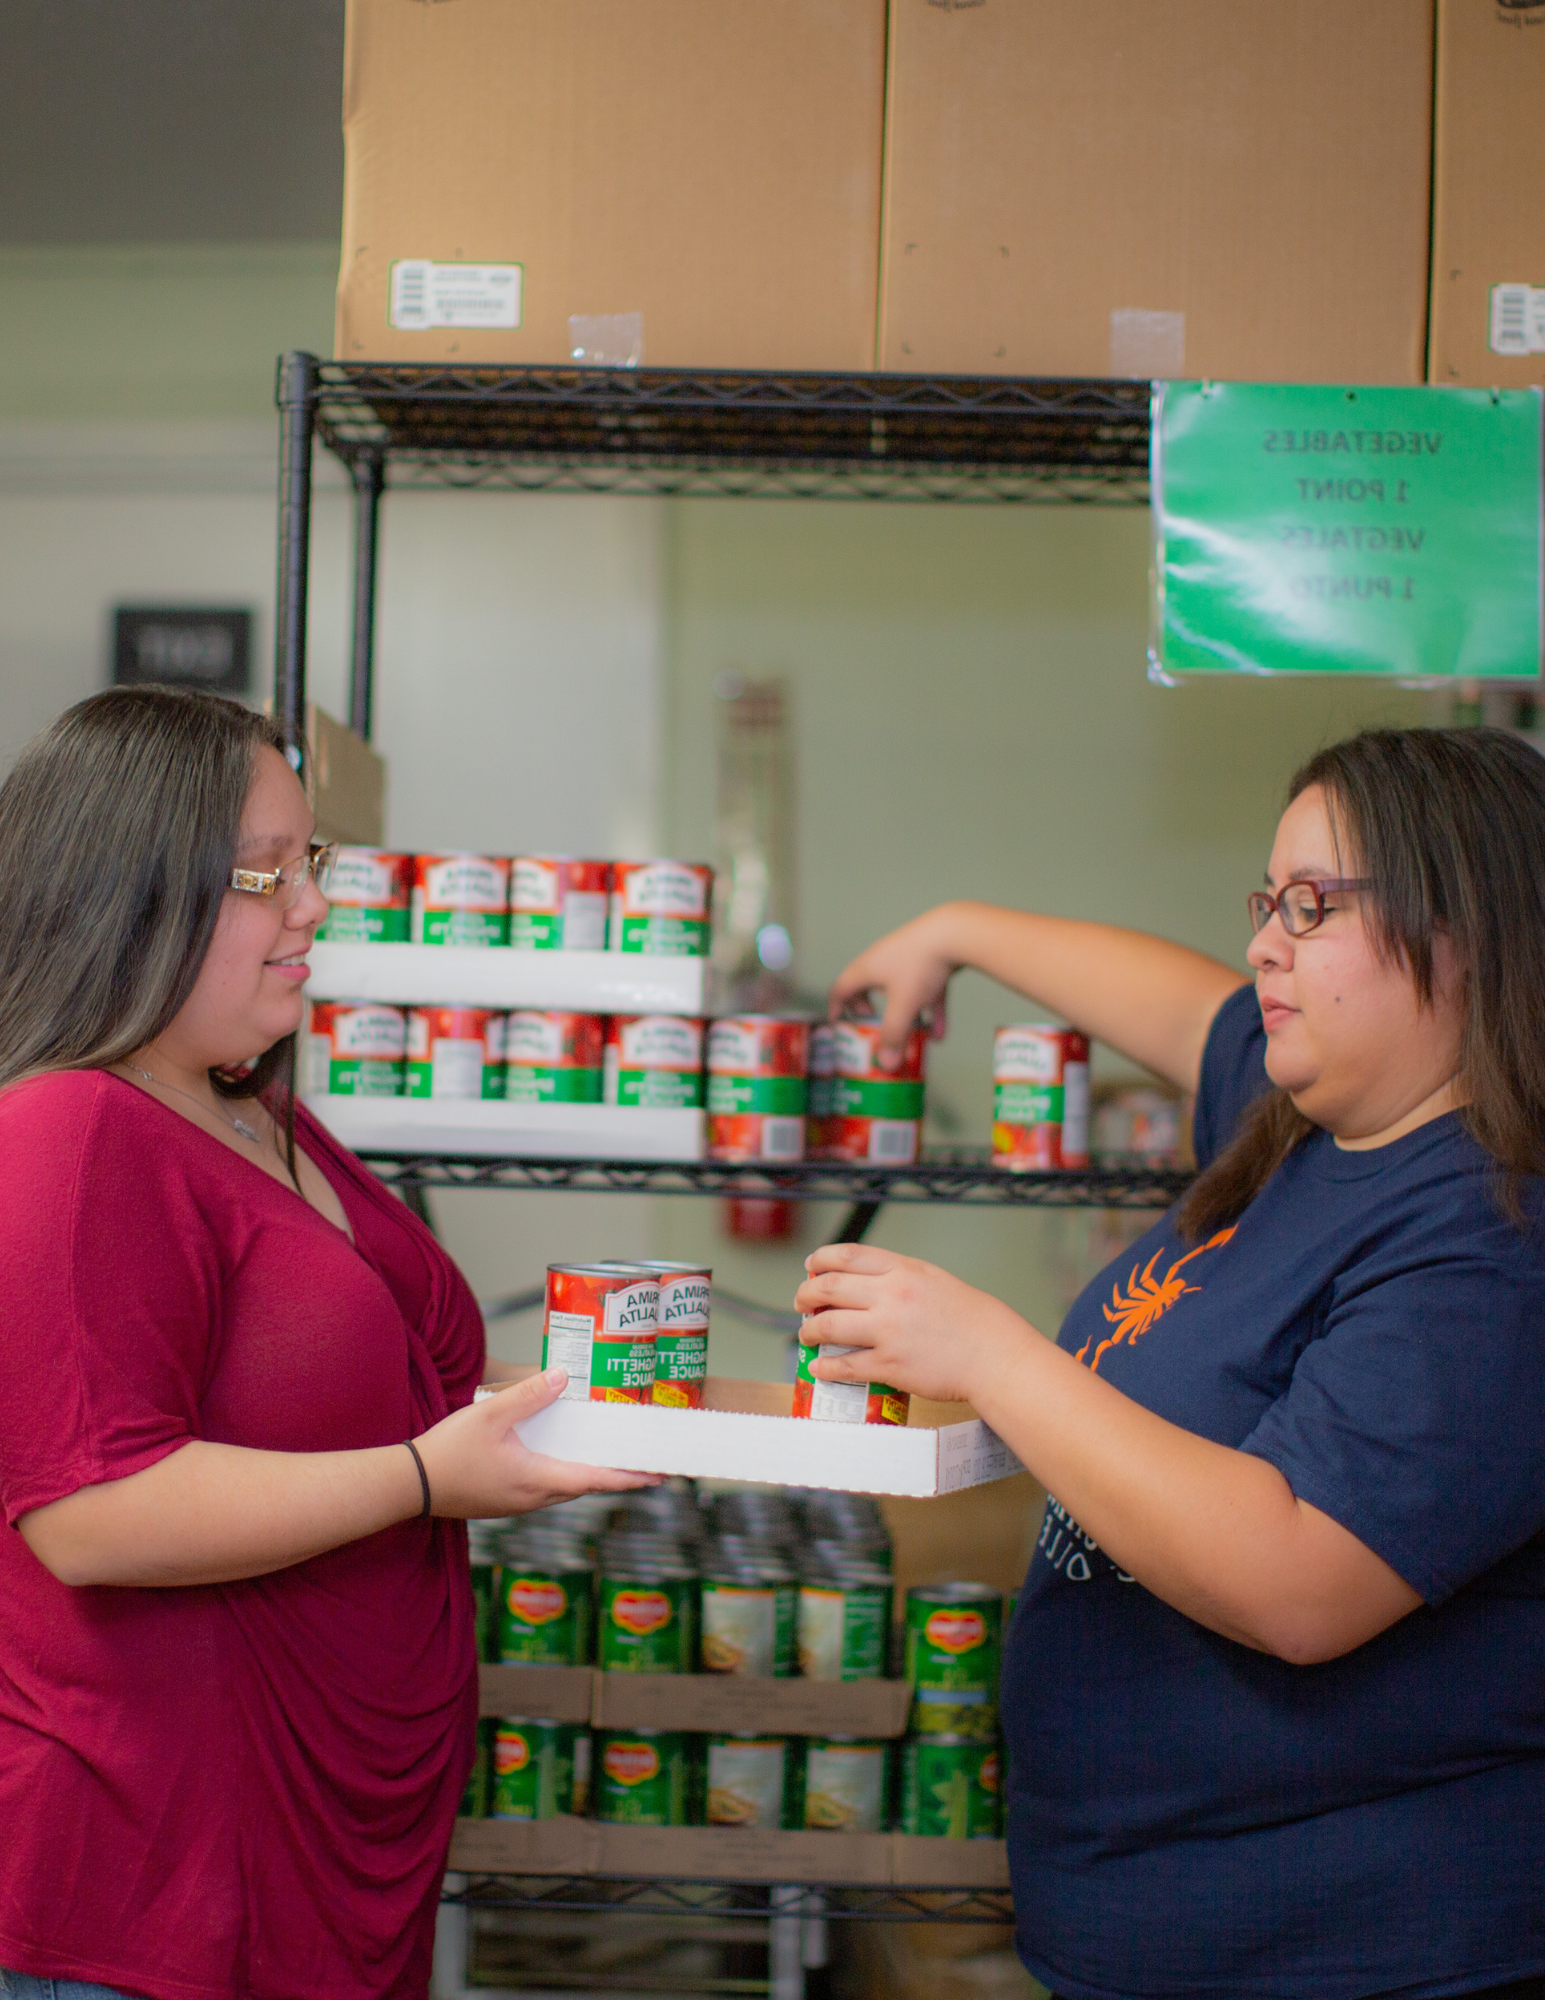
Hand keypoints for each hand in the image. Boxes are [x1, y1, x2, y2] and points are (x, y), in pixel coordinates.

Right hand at [414, 1367, 659, 1517]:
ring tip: (609, 1458)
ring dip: (589, 1475)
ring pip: (565, 1488)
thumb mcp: (488, 1416)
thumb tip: (562, 1376)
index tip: (659, 1475)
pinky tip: (561, 1458)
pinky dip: (565, 1474)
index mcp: (537, 1479)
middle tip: (642, 1461)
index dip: (630, 1477)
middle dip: (615, 1475)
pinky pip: (546, 1488)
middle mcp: (534, 1498)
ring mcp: (519, 1503)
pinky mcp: (505, 1501)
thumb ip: (527, 1395)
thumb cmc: (447, 1453)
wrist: (410, 1486)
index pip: (596, 1480)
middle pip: (585, 1485)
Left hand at [793, 1242, 1034, 1408]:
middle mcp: (892, 1295)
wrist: (994, 1355)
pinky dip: (826, 1365)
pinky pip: (845, 1364)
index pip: (847, 1255)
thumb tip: (862, 1284)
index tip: (811, 1267)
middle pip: (829, 1288)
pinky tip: (819, 1366)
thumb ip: (899, 1277)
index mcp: (904, 1270)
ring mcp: (888, 1331)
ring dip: (809, 1330)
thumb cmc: (972, 1320)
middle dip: (806, 1295)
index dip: (820, 1260)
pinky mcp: (890, 1365)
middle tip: (801, 1303)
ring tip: (806, 1334)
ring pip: (829, 1325)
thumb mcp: (934, 1280)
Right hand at [828, 905, 963, 1066]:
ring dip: (903, 1014)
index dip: (837, 1009)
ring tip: (909, 1035)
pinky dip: (928, 1010)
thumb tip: (886, 1064)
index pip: (841, 988)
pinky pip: (924, 990)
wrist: (955, 932)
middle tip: (873, 1026)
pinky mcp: (930, 960)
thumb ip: (894, 1035)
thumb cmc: (919, 966)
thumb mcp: (903, 1006)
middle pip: (866, 986)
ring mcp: (907, 958)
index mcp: (866, 969)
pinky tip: (939, 1034)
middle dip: (868, 1009)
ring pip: (898, 990)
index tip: (839, 1025)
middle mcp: (882, 960)